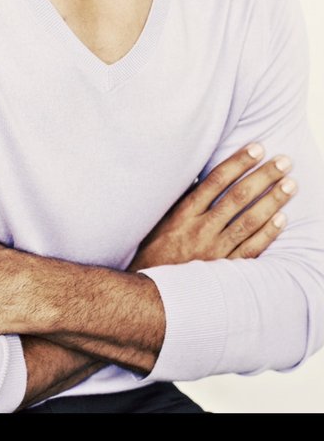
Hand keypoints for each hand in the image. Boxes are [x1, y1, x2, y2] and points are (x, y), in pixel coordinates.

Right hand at [130, 144, 296, 270]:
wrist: (151, 292)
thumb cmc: (156, 252)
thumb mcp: (162, 221)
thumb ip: (183, 199)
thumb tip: (204, 176)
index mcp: (184, 214)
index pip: (216, 181)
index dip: (238, 163)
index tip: (257, 148)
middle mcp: (200, 230)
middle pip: (237, 197)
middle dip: (263, 177)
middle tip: (284, 162)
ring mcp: (214, 251)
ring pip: (249, 221)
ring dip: (272, 201)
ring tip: (290, 185)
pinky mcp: (223, 270)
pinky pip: (250, 249)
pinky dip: (267, 234)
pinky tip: (281, 219)